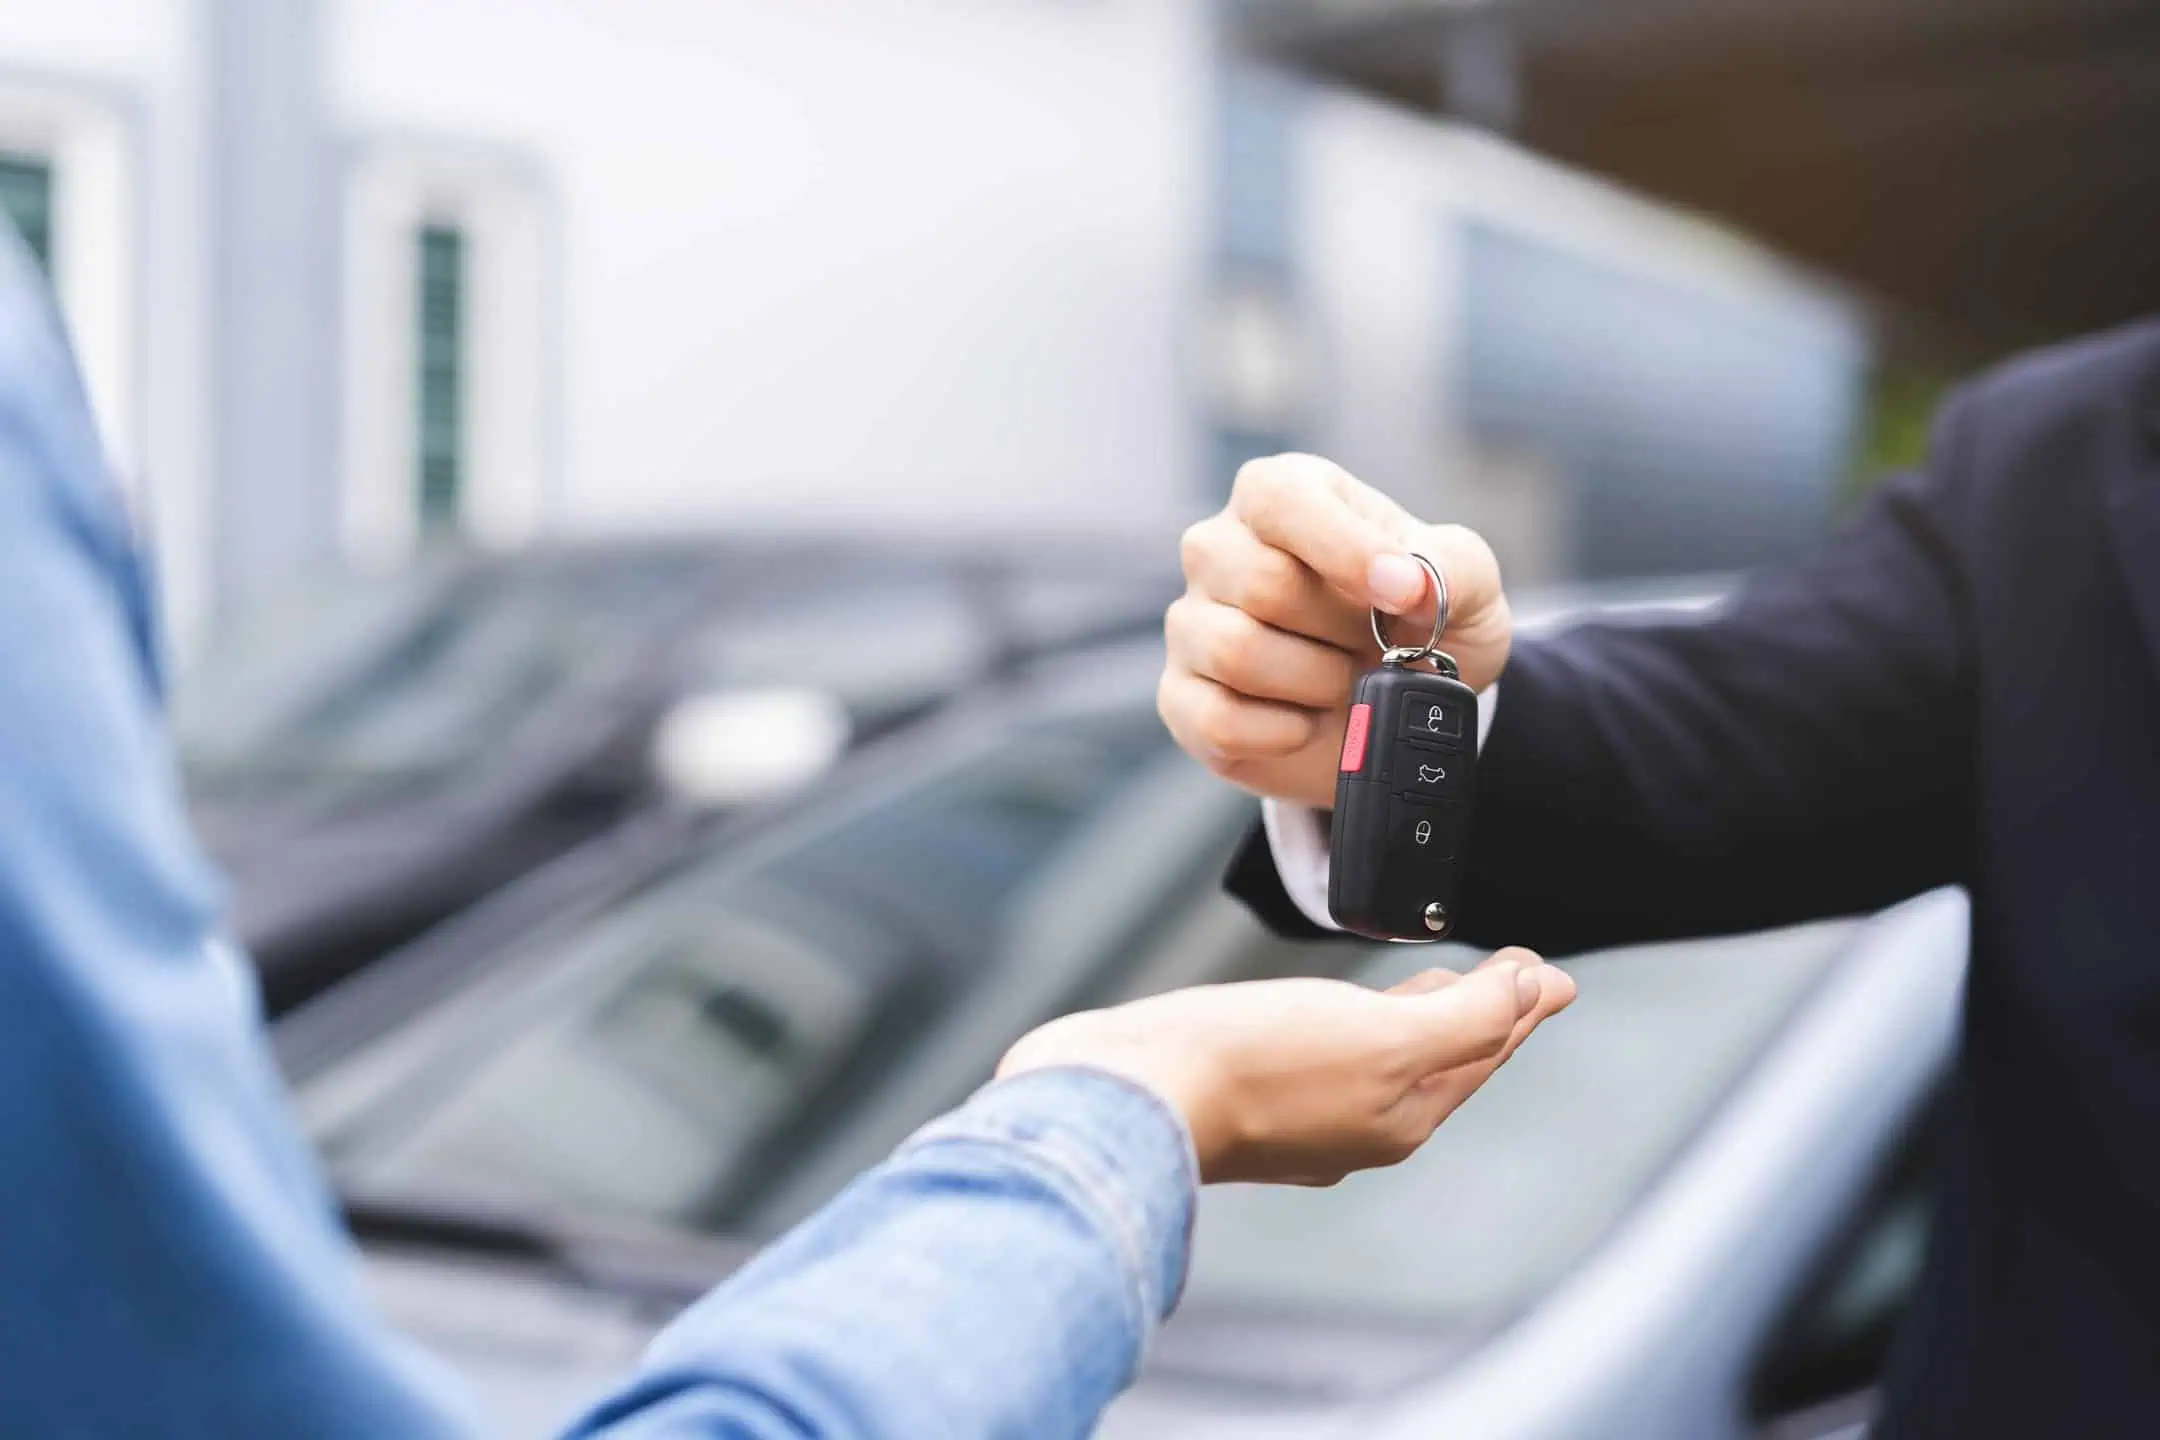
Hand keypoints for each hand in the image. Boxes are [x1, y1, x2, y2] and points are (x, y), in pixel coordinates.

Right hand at [997, 951, 1573, 1185]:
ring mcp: (1300, 1116)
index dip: (1519, 1006)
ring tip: (1443, 988)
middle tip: (1516, 979)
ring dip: (1422, 1021)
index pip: (1481, 1051)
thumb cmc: (1248, 1065)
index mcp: (1402, 1114)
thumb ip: (1466, 1016)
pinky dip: (1358, 1025)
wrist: (1125, 1094)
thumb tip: (1536, 991)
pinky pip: (1328, 1055)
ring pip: (1384, 1060)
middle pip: (1439, 1060)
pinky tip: (1336, 1012)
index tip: (1548, 973)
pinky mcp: (1247, 1094)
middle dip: (1481, 1017)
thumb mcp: (1382, 1037)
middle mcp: (1357, 1126)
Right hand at [1161, 453, 1512, 808]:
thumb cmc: (1419, 621)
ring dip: (1317, 681)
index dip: (1343, 548)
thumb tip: (1407, 583)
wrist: (1401, 704)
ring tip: (1342, 680)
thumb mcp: (1466, 581)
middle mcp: (1220, 549)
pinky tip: (1308, 721)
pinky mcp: (1182, 696)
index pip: (1280, 499)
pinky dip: (1284, 732)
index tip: (1402, 595)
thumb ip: (1450, 567)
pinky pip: (1218, 719)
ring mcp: (1192, 623)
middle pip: (1263, 585)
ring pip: (1236, 651)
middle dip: (1342, 630)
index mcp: (1281, 496)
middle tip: (1374, 642)